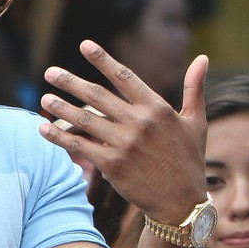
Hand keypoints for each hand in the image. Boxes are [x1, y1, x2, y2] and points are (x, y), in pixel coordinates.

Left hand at [39, 40, 208, 223]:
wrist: (182, 202)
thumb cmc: (190, 159)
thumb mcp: (197, 121)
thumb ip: (195, 88)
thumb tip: (204, 58)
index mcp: (159, 109)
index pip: (125, 77)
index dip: (103, 60)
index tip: (85, 45)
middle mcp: (140, 123)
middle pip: (98, 95)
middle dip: (71, 82)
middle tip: (50, 72)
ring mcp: (124, 144)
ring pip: (85, 119)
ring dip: (61, 107)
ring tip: (45, 98)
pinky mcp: (112, 165)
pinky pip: (79, 146)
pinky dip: (59, 137)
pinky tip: (44, 128)